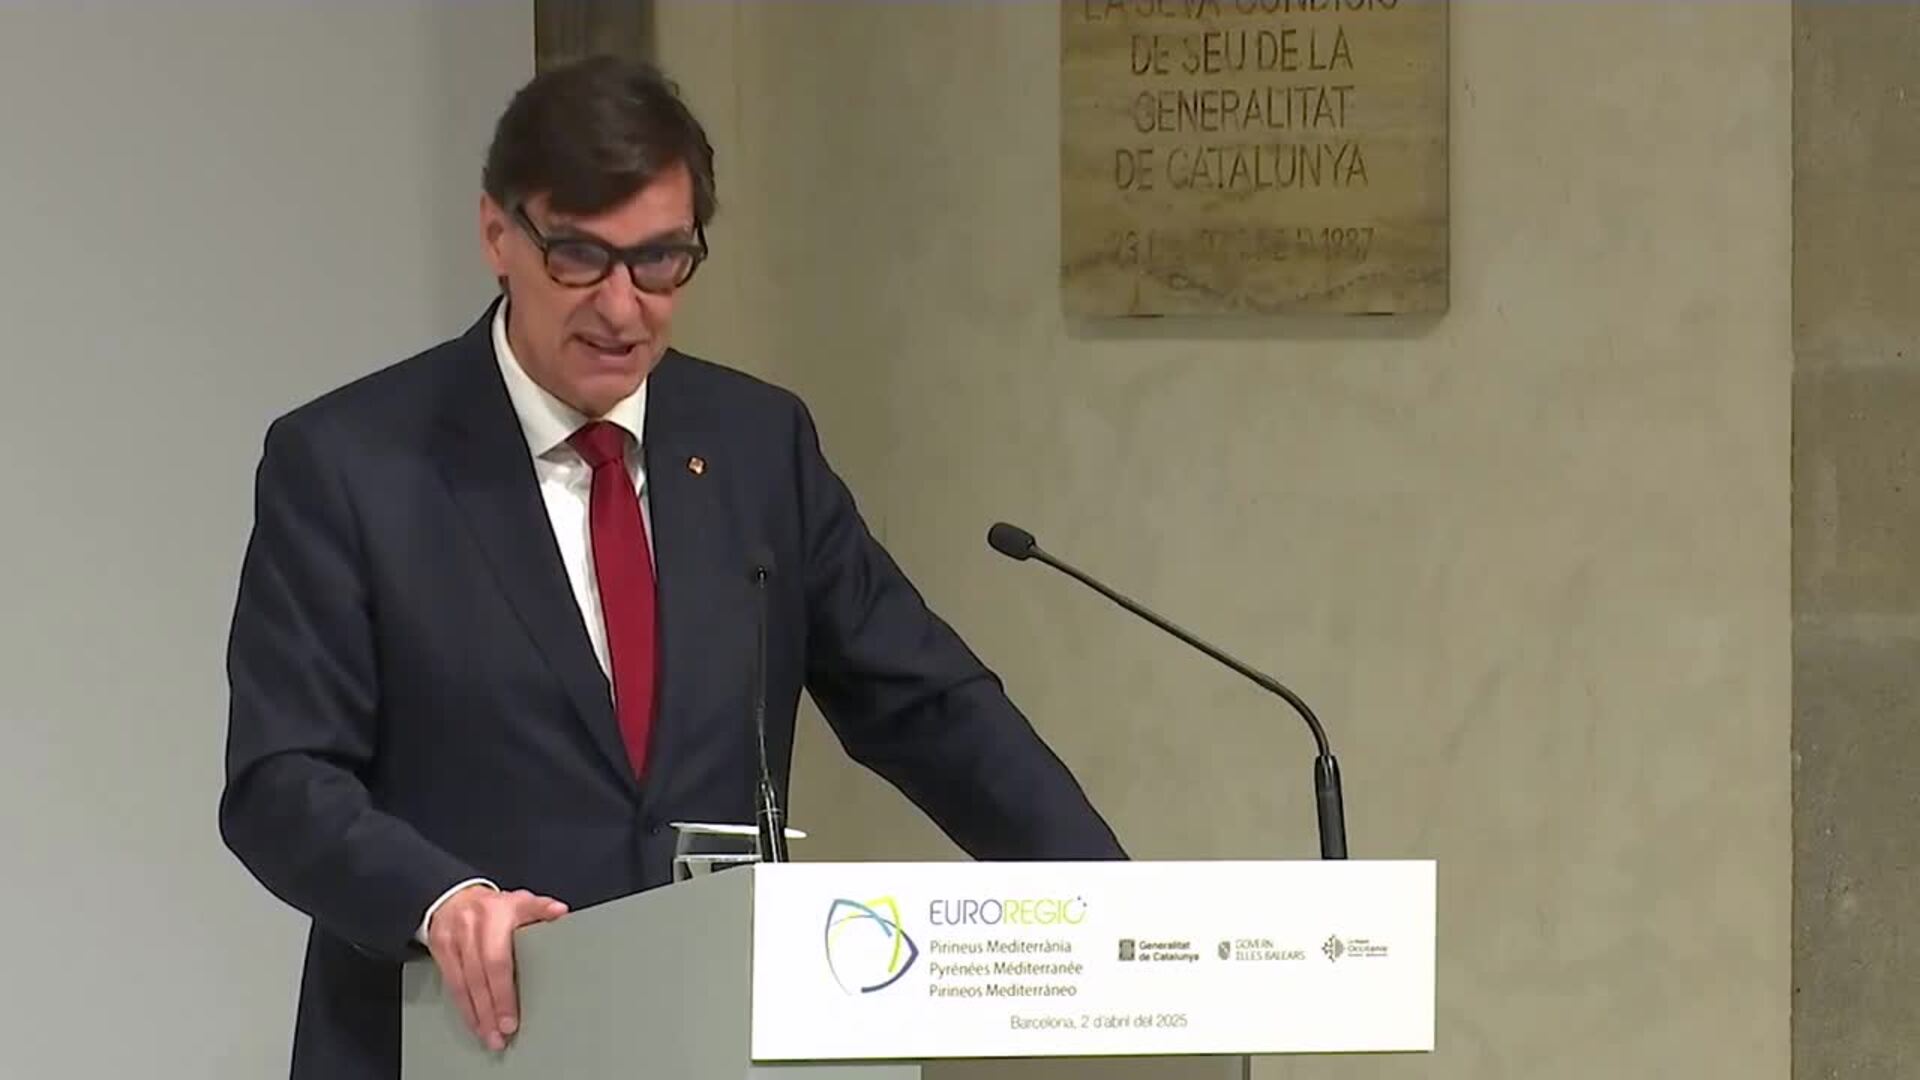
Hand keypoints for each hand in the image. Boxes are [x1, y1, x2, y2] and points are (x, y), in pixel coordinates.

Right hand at [425, 885, 567, 1050]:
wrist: (454, 898)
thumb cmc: (495, 908)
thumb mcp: (521, 902)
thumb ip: (539, 910)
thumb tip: (560, 912)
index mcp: (500, 912)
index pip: (501, 957)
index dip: (505, 989)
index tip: (513, 1014)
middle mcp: (475, 925)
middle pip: (483, 974)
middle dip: (494, 1006)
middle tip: (505, 1031)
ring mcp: (455, 938)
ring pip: (465, 983)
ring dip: (479, 1014)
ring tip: (491, 1036)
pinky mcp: (440, 949)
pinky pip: (452, 985)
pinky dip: (465, 1008)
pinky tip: (475, 1024)